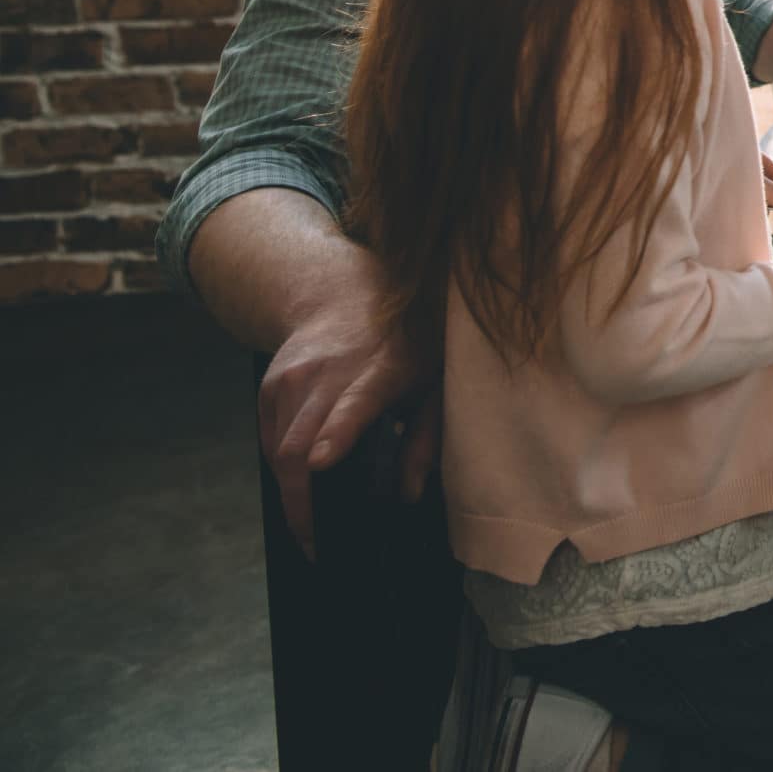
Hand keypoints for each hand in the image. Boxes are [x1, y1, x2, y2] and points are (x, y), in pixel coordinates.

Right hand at [256, 261, 434, 558]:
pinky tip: (303, 486)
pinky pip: (271, 443)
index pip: (353, 403)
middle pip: (300, 443)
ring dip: (293, 494)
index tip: (320, 463)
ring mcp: (292, 379)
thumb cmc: (404, 344)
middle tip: (318, 545)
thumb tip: (409, 493)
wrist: (340, 296)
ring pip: (281, 450)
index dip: (335, 434)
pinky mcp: (269, 389)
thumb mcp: (433, 382)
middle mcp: (328, 372)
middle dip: (303, 502)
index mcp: (380, 370)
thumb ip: (426, 438)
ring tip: (312, 528)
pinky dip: (285, 470)